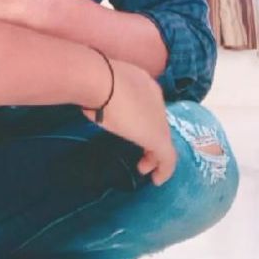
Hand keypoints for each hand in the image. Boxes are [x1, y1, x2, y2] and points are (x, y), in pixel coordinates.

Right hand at [82, 58, 176, 185]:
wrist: (99, 81)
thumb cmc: (93, 79)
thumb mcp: (100, 83)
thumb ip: (102, 93)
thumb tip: (91, 105)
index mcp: (142, 82)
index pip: (147, 104)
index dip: (142, 118)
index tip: (131, 128)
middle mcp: (155, 98)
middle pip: (157, 122)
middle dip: (149, 137)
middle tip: (140, 151)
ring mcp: (158, 118)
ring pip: (163, 139)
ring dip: (155, 155)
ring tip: (144, 168)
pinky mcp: (158, 137)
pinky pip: (167, 158)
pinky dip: (164, 169)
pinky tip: (156, 179)